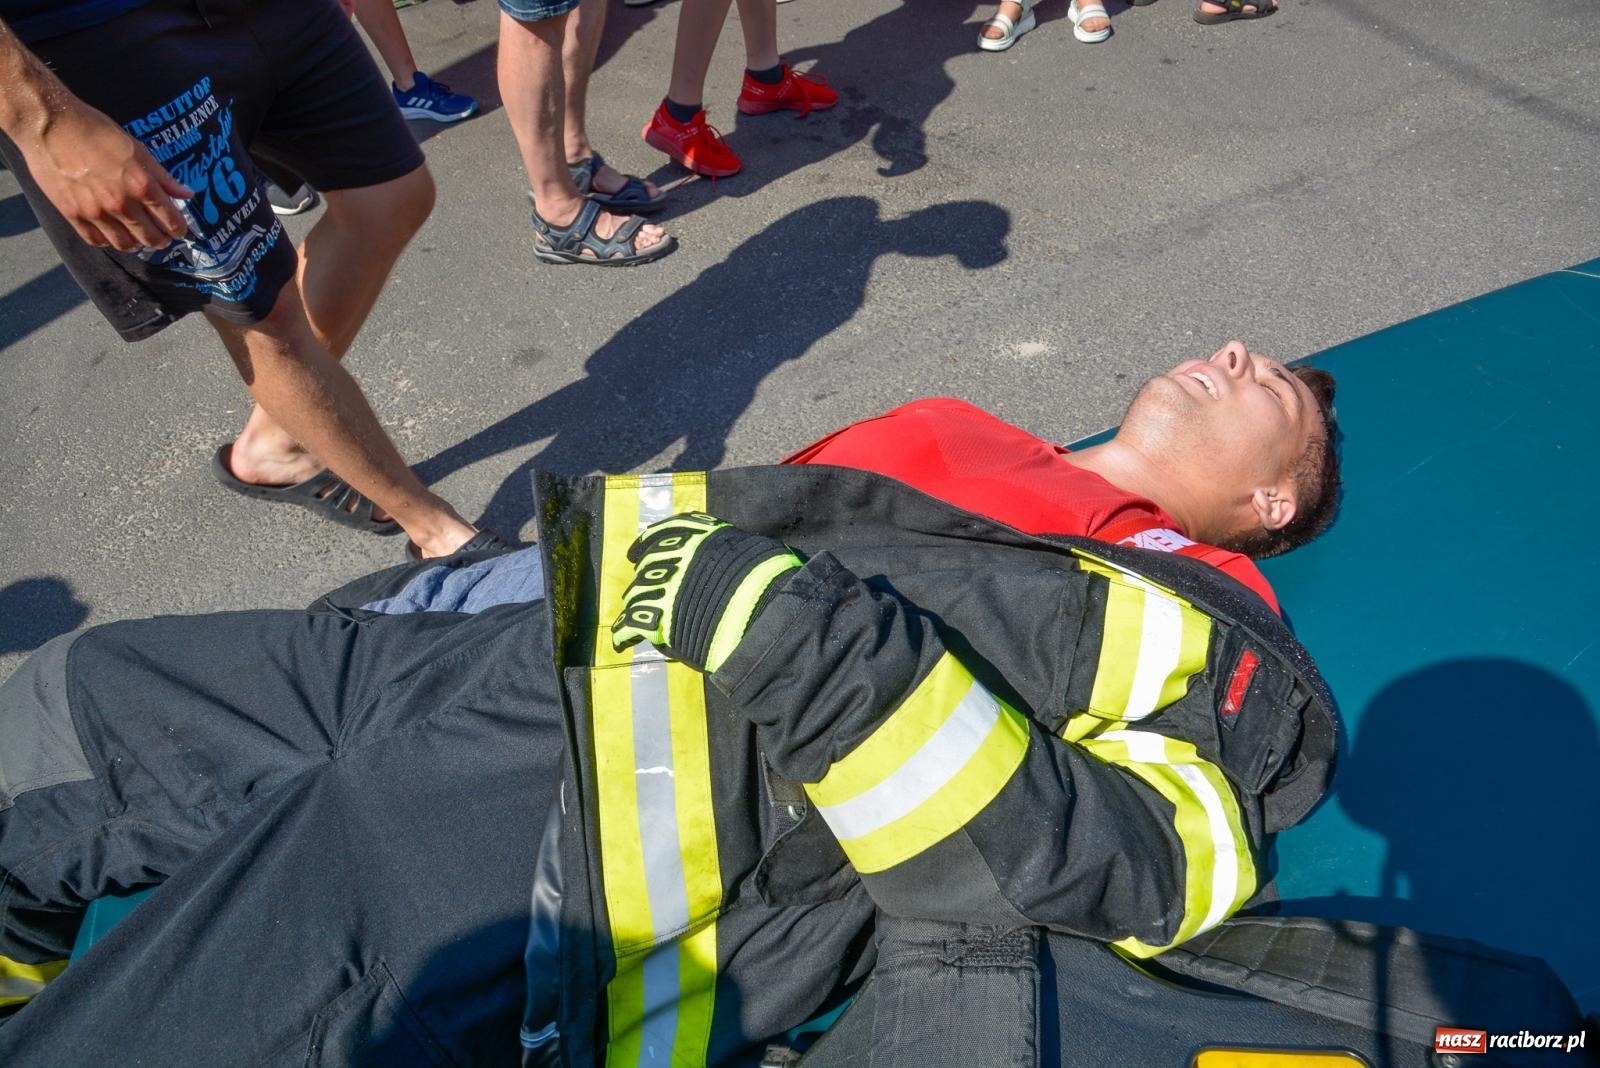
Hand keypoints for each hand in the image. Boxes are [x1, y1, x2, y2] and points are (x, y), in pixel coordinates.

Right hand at [20, 98, 192, 251]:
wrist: (50, 125)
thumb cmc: (95, 130)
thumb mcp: (137, 148)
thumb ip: (162, 176)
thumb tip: (186, 194)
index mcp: (141, 185)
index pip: (170, 221)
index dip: (178, 228)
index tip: (178, 229)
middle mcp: (120, 203)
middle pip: (150, 238)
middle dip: (161, 239)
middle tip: (161, 235)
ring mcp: (95, 211)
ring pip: (125, 244)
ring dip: (136, 243)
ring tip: (137, 236)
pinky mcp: (72, 214)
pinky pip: (96, 241)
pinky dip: (108, 241)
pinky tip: (112, 232)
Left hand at [611, 512, 799, 672]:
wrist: (762, 609)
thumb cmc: (769, 578)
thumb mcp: (753, 550)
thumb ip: (735, 550)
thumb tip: (741, 555)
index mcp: (701, 536)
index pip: (668, 530)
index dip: (649, 540)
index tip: (638, 550)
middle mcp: (677, 556)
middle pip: (650, 564)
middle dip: (645, 576)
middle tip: (645, 588)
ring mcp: (665, 585)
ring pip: (637, 592)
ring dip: (637, 603)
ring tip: (637, 614)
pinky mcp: (658, 616)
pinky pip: (632, 623)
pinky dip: (625, 633)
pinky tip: (623, 641)